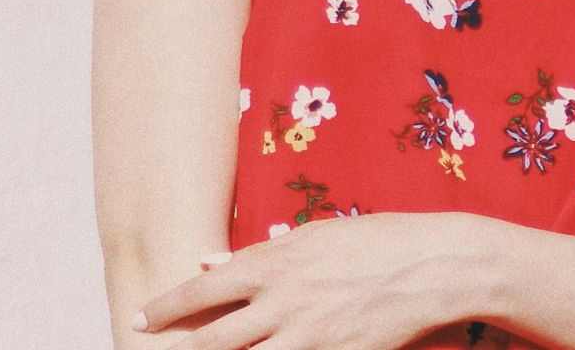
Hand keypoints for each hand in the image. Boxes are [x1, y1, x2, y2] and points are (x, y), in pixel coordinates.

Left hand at [133, 211, 476, 349]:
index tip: (141, 318)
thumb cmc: (375, 240)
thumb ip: (258, 252)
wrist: (433, 266)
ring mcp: (309, 337)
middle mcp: (283, 303)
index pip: (201, 290)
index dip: (165, 308)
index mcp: (274, 264)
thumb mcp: (313, 234)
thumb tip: (208, 263)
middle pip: (212, 340)